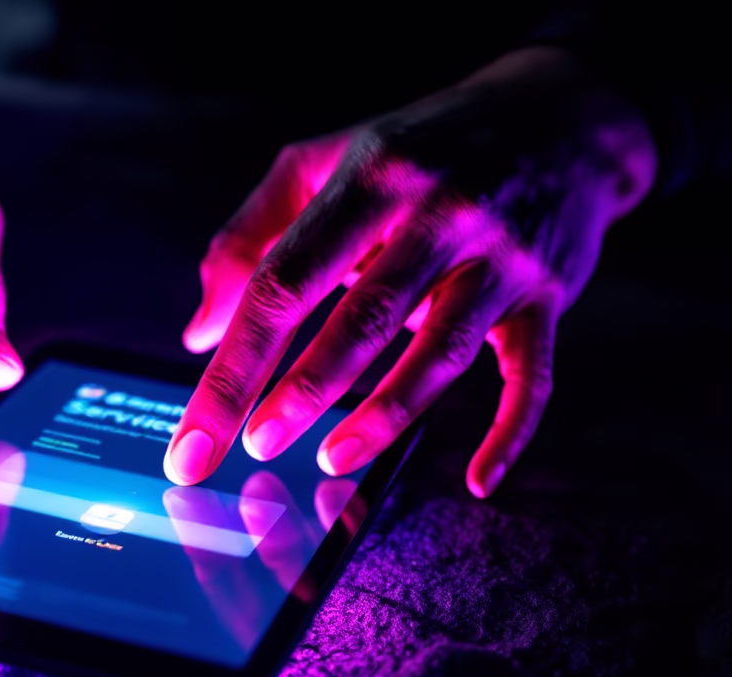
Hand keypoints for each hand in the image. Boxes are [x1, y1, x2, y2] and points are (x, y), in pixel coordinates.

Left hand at [166, 47, 656, 497]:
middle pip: (361, 318)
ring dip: (384, 414)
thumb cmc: (417, 149)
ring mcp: (500, 256)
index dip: (233, 366)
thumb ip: (248, 239)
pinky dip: (510, 431)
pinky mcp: (547, 294)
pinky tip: (478, 481)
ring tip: (331, 459)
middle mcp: (439, 214)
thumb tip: (199, 336)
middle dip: (303, 391)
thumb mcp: (323, 164)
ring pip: (439, 352)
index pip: (283, 282)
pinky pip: (531, 374)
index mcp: (370, 182)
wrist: (561, 113)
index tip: (196, 439)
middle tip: (258, 447)